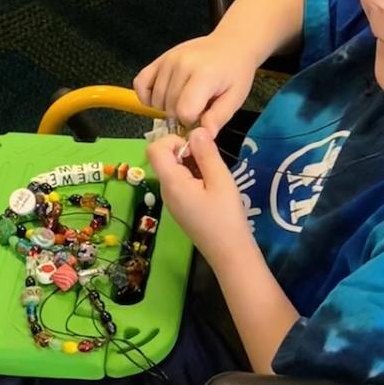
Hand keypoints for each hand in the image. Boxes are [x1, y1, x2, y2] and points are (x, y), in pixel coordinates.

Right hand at [133, 33, 256, 136]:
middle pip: (169, 108)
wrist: (230, 44)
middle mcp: (182, 65)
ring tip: (183, 100)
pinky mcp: (158, 59)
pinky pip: (140, 83)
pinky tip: (162, 97)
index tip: (202, 116)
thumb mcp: (235, 97)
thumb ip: (218, 117)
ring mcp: (167, 60)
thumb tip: (203, 136)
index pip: (184, 112)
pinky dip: (147, 95)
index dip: (192, 121)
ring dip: (166, 107)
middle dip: (180, 115)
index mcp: (204, 75)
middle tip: (195, 107)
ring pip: (156, 100)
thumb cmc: (235, 73)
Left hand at [145, 130, 250, 264]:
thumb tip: (196, 130)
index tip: (196, 147)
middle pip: (164, 158)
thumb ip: (206, 154)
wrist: (229, 254)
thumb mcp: (220, 180)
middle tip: (209, 161)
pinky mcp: (180, 207)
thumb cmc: (226, 217)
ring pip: (173, 170)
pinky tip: (212, 186)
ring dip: (191, 164)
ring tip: (214, 175)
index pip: (154, 149)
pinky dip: (193, 176)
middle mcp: (166, 190)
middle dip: (185, 151)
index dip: (172, 140)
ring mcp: (171, 200)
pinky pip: (180, 182)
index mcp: (171, 183)